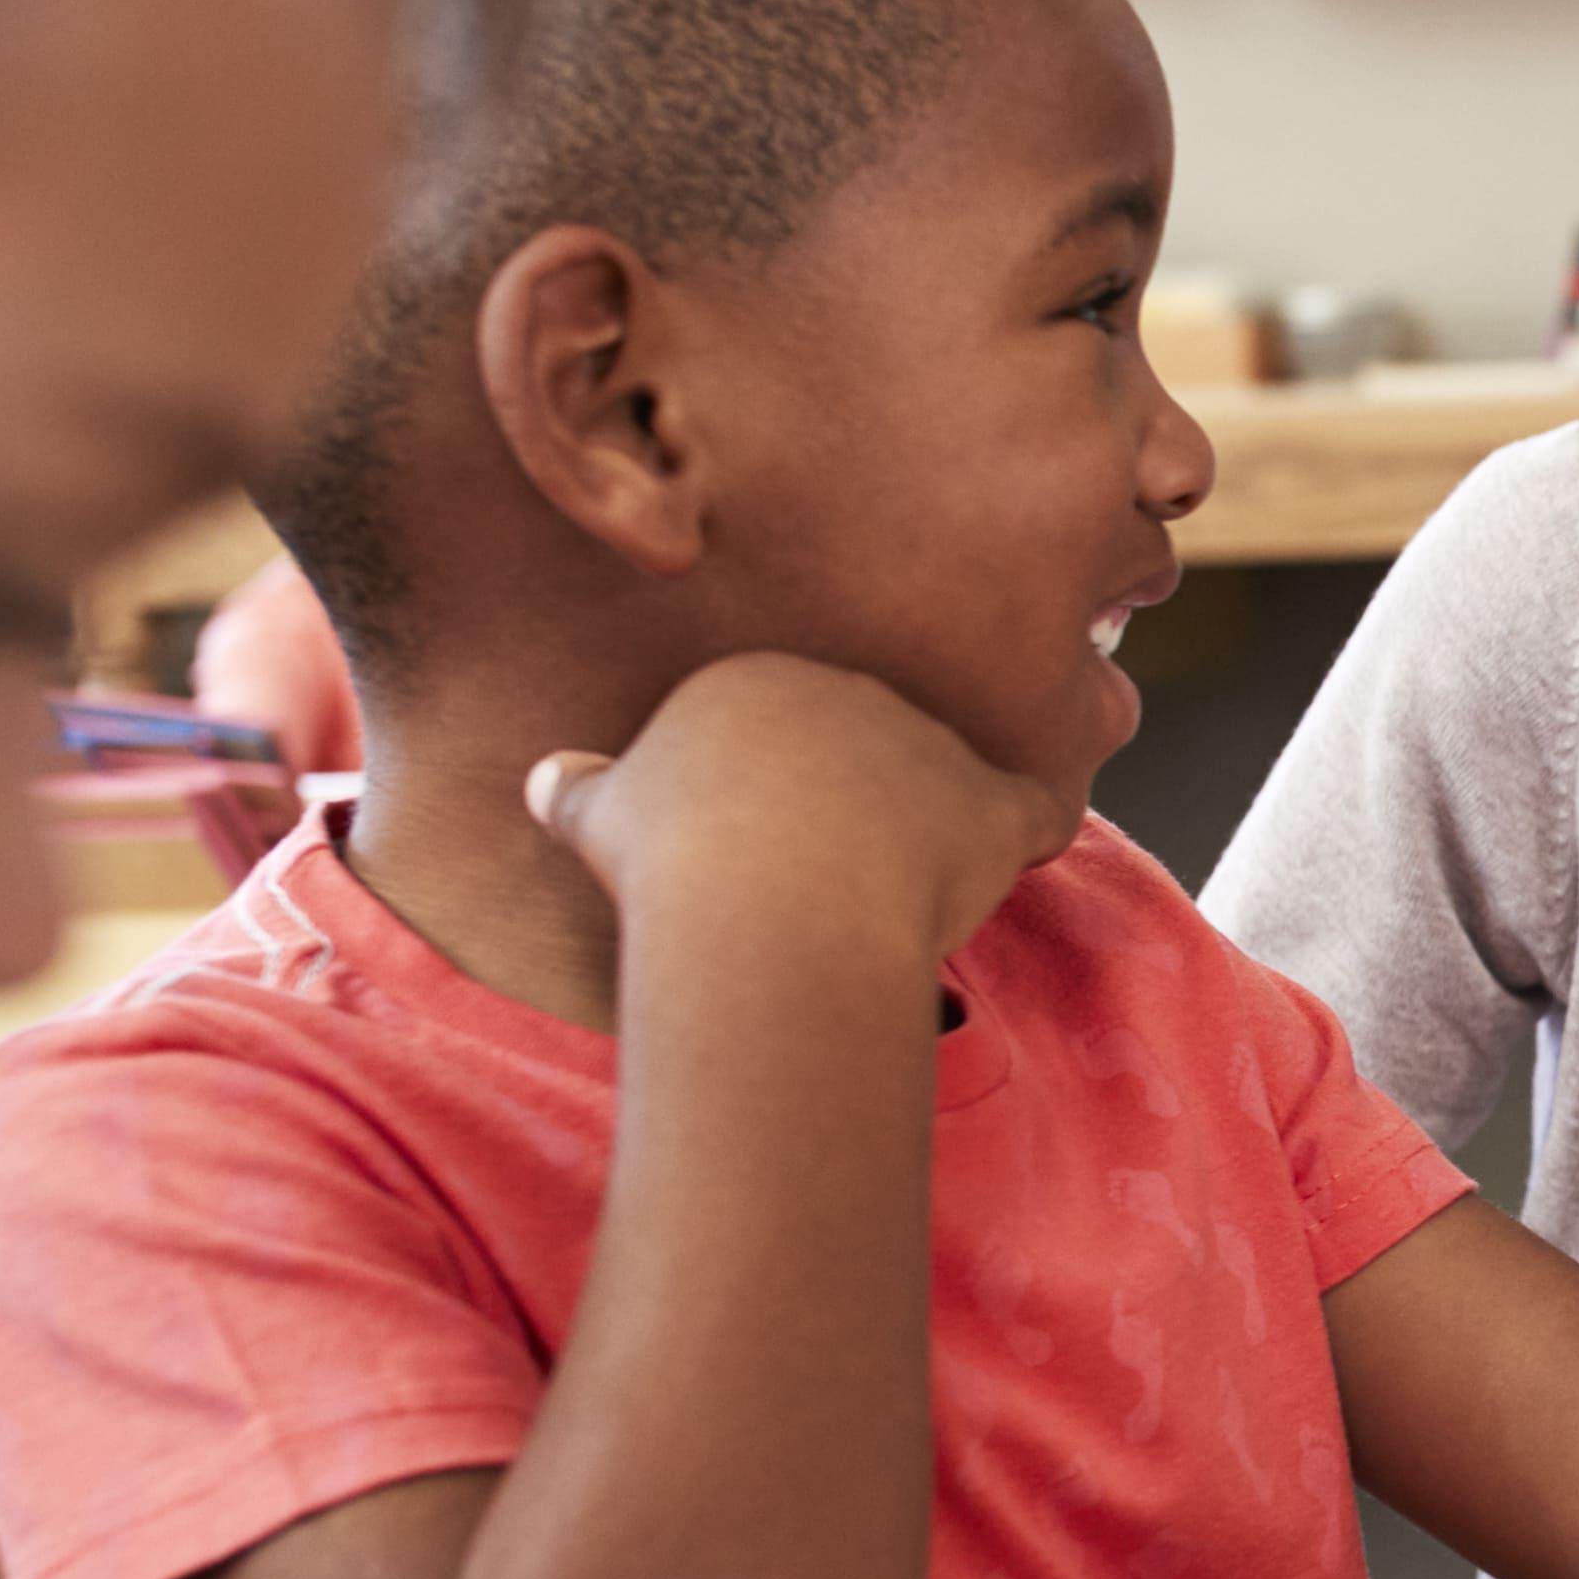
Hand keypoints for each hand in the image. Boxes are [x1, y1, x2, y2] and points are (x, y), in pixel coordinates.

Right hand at [525, 649, 1075, 968]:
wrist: (764, 898)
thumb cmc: (673, 862)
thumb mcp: (600, 817)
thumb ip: (579, 791)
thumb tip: (545, 780)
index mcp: (758, 681)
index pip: (781, 727)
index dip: (776, 789)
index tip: (757, 847)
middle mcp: (852, 690)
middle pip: (866, 745)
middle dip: (856, 799)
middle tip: (825, 878)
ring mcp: (926, 741)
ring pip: (946, 776)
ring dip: (936, 825)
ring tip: (896, 894)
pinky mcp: (987, 804)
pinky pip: (1033, 807)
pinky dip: (1032, 829)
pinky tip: (1025, 854)